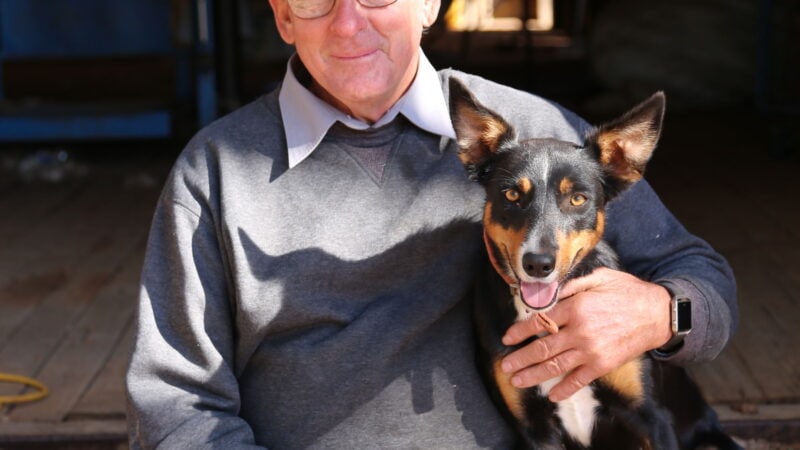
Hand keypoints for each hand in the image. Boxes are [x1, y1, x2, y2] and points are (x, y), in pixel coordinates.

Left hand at [500, 267, 672, 401]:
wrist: (658, 314)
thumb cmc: (627, 292)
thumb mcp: (598, 278)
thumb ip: (571, 285)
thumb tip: (548, 292)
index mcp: (576, 307)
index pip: (539, 322)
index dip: (520, 331)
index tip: (508, 338)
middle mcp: (580, 331)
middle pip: (542, 348)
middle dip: (520, 358)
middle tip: (505, 365)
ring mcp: (591, 351)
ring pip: (555, 366)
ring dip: (533, 375)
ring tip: (517, 381)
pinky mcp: (603, 365)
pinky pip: (579, 380)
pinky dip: (565, 389)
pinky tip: (552, 395)